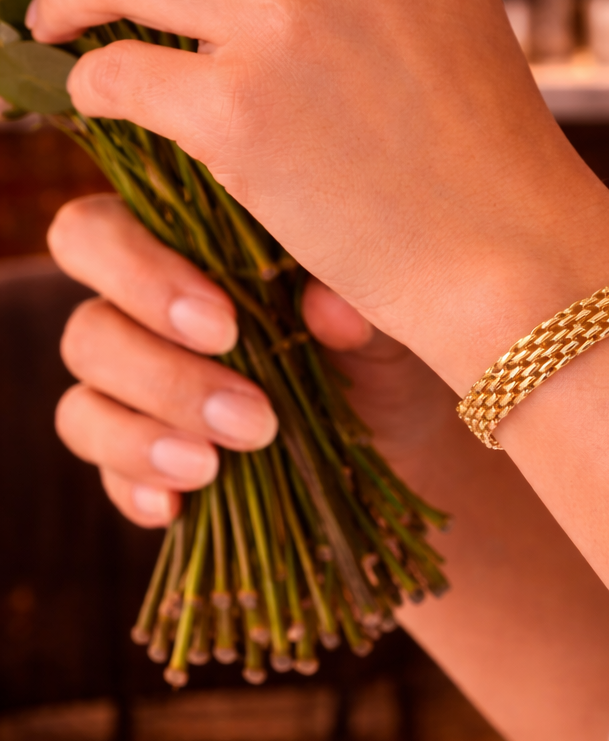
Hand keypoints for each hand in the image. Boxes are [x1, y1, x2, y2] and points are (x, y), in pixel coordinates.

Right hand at [50, 192, 458, 526]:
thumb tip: (326, 308)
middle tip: (250, 412)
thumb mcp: (378, 311)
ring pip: (81, 406)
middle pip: (84, 329)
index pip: (95, 233)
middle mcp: (135, 313)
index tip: (224, 325)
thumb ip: (351, 293)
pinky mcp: (137, 461)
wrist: (395, 427)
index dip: (139, 276)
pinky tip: (178, 507)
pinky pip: (105, 475)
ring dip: (147, 438)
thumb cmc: (371, 337)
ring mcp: (128, 391)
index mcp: (177, 248)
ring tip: (219, 464)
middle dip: (160, 375)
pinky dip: (136, 488)